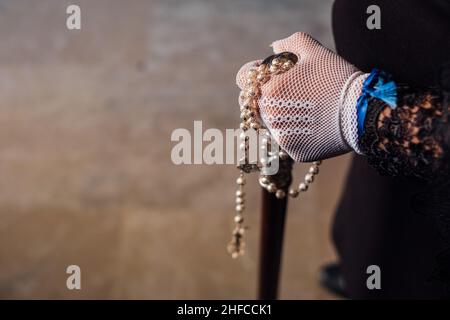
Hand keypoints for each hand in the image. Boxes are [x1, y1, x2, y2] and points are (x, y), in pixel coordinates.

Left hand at [236, 32, 367, 161]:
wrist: (361, 112)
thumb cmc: (337, 78)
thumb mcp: (314, 51)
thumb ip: (289, 44)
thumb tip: (274, 47)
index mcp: (268, 90)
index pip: (243, 78)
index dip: (254, 73)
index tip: (269, 74)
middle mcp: (269, 116)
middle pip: (258, 102)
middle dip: (271, 96)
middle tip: (295, 92)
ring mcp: (281, 137)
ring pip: (272, 123)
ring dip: (283, 116)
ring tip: (309, 109)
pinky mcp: (294, 151)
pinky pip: (289, 139)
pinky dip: (298, 132)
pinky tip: (316, 124)